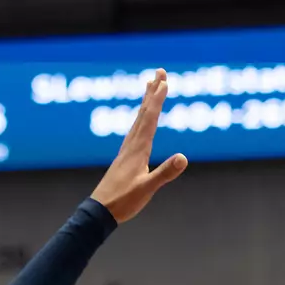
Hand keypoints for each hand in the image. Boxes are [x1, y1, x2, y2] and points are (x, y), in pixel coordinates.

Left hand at [90, 68, 187, 221]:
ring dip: (146, 102)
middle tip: (159, 72)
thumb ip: (165, 173)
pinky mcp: (125, 158)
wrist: (100, 212)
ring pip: (138, 120)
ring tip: (150, 87)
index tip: (164, 81)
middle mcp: (131, 145)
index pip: (150, 119)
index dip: (157, 99)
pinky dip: (141, 119)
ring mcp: (127, 151)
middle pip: (143, 113)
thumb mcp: (147, 188)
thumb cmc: (123, 201)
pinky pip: (136, 131)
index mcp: (138, 149)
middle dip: (152, 92)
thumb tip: (184, 158)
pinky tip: (142, 121)